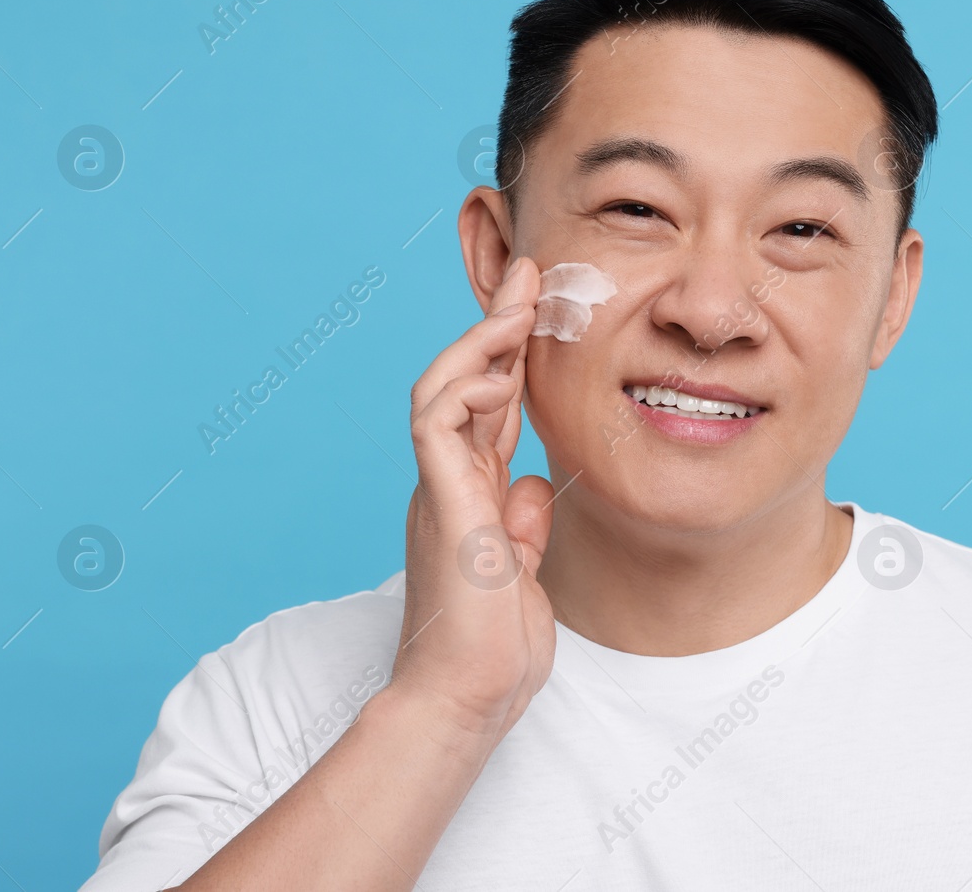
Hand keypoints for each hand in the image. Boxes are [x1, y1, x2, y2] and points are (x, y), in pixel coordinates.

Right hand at [391, 255, 555, 745]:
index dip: (510, 356)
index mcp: (470, 493)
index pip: (489, 406)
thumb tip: (537, 485)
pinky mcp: (440, 504)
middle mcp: (449, 482)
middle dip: (497, 325)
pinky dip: (462, 392)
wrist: (467, 697)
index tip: (537, 307)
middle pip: (466, 382)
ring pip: (441, 389)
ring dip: (478, 342)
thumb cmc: (492, 647)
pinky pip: (434, 427)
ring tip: (516, 303)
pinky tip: (495, 373)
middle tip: (530, 274)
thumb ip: (524, 524)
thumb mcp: (522, 571)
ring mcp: (439, 490)